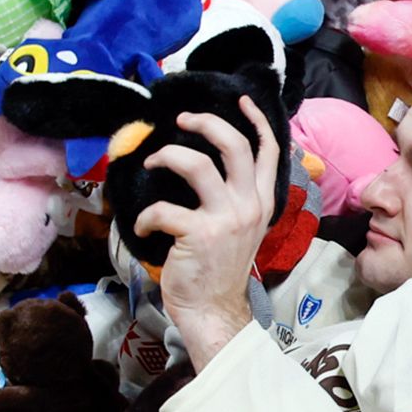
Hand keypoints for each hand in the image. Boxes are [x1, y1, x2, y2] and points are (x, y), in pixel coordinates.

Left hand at [138, 98, 280, 369]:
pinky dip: (145, 215)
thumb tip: (215, 167)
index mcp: (262, 201)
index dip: (255, 119)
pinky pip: (163, 208)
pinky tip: (143, 226)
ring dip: (167, 156)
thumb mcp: (241, 228)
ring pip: (196, 163)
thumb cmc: (219, 269)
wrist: (214, 310)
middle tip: (182, 118)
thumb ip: (237, 198)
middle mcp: (249, 205)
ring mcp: (226, 218)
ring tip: (152, 162)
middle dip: (205, 122)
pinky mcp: (198, 233)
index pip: (269, 150)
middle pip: (234, 144)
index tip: (240, 100)